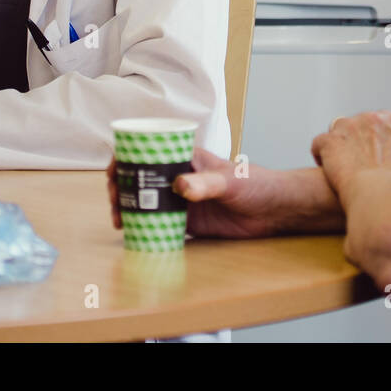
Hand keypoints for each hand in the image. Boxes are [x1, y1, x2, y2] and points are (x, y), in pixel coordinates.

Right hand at [107, 148, 343, 238]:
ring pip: (147, 203)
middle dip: (123, 187)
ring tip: (119, 221)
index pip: (150, 152)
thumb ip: (206, 183)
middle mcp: (180, 178)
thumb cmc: (257, 183)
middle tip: (114, 201)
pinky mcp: (190, 224)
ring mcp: (183, 201)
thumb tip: (179, 187)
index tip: (114, 172)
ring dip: (130, 210)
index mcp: (187, 159)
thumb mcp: (230, 180)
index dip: (127, 159)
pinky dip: (146, 230)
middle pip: (142, 180)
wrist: (276, 211)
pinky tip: (134, 237)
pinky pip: (161, 226)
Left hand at [310, 111, 390, 194]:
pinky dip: (321, 156)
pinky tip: (328, 171)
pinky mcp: (330, 141)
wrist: (384, 202)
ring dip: (339, 146)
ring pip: (337, 131)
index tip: (375, 161)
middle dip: (357, 143)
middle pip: (357, 126)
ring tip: (343, 169)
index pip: (377, 124)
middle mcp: (372, 118)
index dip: (374, 144)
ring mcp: (349, 127)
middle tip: (361, 168)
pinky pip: (319, 144)